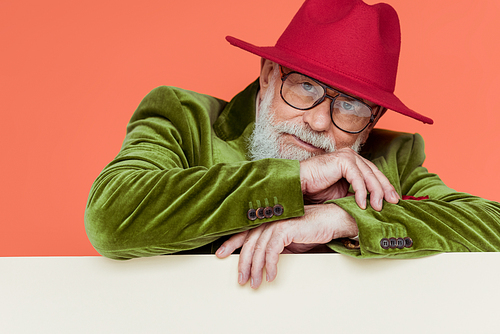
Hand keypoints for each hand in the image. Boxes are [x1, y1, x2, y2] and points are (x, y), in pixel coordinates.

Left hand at [215, 204, 356, 288]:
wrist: (333, 220)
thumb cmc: (312, 229)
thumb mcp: (289, 241)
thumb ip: (274, 246)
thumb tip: (261, 261)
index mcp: (269, 219)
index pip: (245, 231)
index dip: (231, 243)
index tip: (220, 254)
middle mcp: (271, 218)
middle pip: (249, 241)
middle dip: (242, 262)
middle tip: (240, 279)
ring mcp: (278, 221)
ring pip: (259, 247)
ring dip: (255, 268)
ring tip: (255, 282)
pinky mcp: (287, 228)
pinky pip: (273, 250)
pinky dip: (270, 264)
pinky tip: (271, 275)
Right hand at [300, 147, 398, 209]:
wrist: (299, 185)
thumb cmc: (315, 190)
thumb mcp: (342, 194)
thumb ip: (356, 195)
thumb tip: (374, 206)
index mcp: (352, 162)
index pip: (373, 174)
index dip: (384, 187)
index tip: (393, 201)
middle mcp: (351, 156)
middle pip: (375, 172)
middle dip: (385, 189)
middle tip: (393, 203)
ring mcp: (347, 156)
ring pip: (369, 175)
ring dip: (375, 192)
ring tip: (377, 207)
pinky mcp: (342, 160)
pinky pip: (357, 177)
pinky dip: (361, 191)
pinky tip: (362, 204)